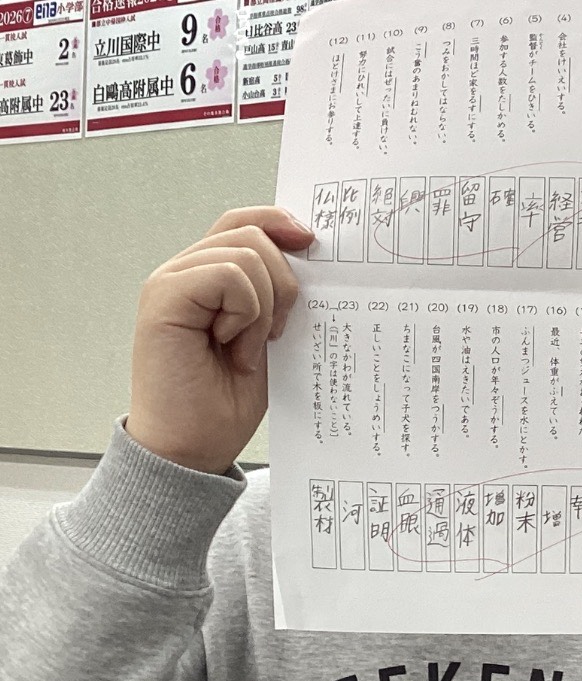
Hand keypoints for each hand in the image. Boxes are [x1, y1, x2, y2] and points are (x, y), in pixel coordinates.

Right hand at [127, 206, 313, 474]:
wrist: (190, 450)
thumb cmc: (223, 406)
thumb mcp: (264, 341)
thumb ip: (274, 298)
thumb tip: (307, 257)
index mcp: (206, 279)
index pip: (243, 224)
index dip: (278, 223)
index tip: (311, 243)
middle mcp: (184, 273)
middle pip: (251, 233)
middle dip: (281, 283)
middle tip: (272, 335)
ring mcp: (170, 282)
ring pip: (245, 254)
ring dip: (262, 307)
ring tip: (242, 349)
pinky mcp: (164, 297)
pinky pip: (228, 275)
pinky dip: (244, 313)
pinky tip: (229, 346)